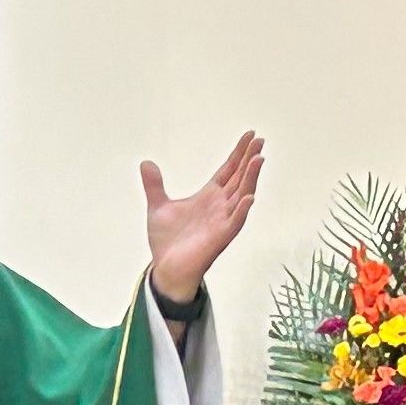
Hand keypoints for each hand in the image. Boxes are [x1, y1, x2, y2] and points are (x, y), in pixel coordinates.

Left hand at [140, 130, 263, 303]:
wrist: (165, 268)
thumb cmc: (167, 241)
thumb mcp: (157, 207)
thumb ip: (154, 185)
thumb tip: (146, 163)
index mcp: (208, 196)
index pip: (228, 170)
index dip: (239, 154)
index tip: (250, 136)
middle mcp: (220, 206)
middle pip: (239, 178)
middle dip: (249, 159)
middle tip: (259, 140)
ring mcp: (222, 221)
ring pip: (242, 196)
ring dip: (251, 179)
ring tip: (258, 159)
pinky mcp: (220, 237)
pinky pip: (235, 222)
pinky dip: (242, 210)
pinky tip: (250, 197)